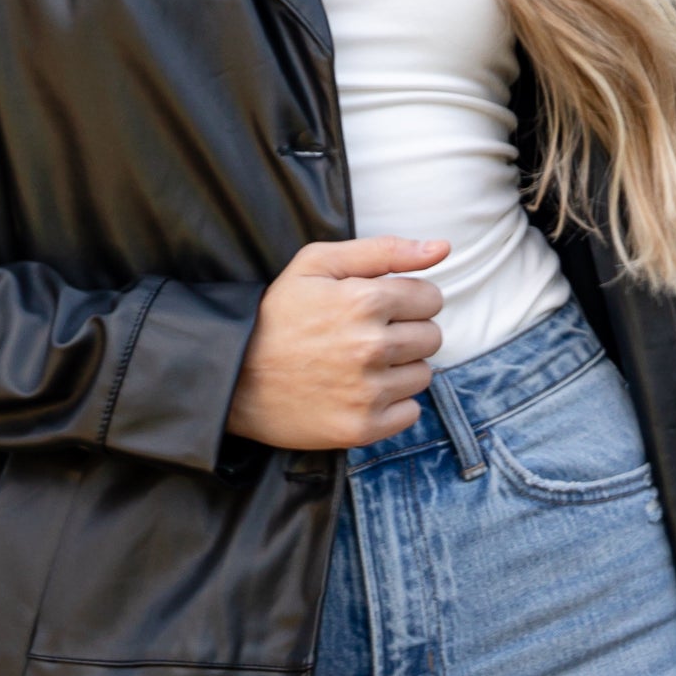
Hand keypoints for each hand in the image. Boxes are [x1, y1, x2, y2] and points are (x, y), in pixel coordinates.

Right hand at [228, 236, 448, 450]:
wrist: (233, 377)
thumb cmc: (276, 316)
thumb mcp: (316, 265)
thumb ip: (383, 250)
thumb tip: (442, 248)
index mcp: (366, 300)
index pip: (430, 298)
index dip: (407, 300)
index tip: (378, 309)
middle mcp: (372, 347)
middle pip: (432, 336)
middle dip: (406, 333)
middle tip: (367, 337)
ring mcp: (368, 391)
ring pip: (424, 374)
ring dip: (401, 369)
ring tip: (361, 365)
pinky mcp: (362, 428)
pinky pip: (411, 413)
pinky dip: (393, 405)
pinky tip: (360, 393)